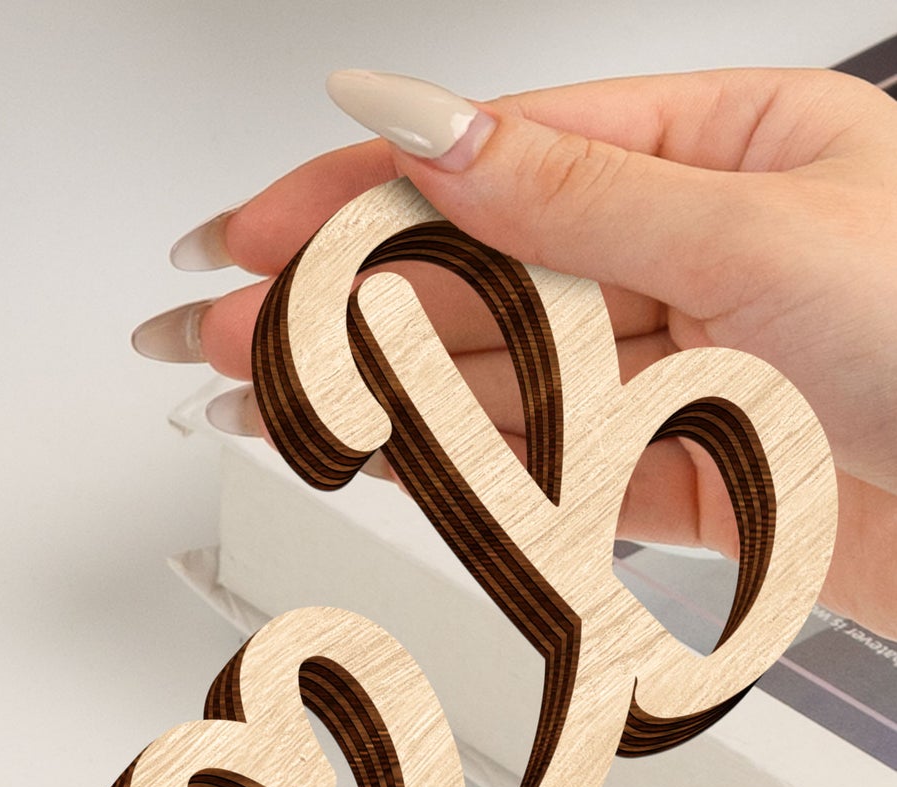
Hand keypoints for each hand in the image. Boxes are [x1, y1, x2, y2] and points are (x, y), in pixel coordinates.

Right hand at [137, 67, 896, 637]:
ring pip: (490, 379)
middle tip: (211, 329)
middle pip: (475, 278)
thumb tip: (431, 124)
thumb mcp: (758, 234)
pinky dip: (446, 469)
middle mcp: (689, 256)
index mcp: (721, 148)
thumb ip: (573, 198)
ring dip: (367, 392)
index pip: (500, 160)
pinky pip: (536, 472)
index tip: (251, 228)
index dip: (361, 193)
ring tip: (251, 396)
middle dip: (335, 305)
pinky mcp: (670, 480)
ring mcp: (673, 375)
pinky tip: (360, 455)